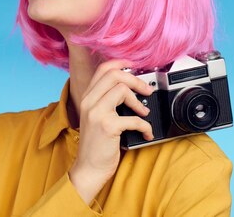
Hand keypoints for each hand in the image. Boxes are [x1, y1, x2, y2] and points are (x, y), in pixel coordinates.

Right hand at [68, 59, 154, 203]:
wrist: (89, 169)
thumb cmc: (96, 144)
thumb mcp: (96, 117)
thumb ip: (107, 101)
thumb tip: (131, 89)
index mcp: (87, 97)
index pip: (103, 69)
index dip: (121, 63)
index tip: (134, 66)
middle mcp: (89, 102)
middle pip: (114, 75)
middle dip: (135, 80)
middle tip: (146, 90)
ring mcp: (97, 113)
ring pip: (122, 90)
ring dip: (139, 101)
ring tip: (144, 113)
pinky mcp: (107, 126)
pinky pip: (133, 118)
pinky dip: (145, 125)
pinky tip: (146, 132)